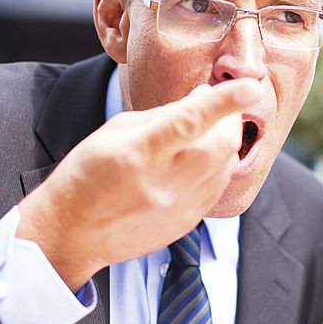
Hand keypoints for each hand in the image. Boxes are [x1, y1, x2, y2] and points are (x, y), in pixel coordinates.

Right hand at [16, 78, 261, 289]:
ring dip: (225, 142)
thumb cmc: (87, 175)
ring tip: (205, 131)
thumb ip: (164, 113)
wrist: (72, 234)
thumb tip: (204, 97)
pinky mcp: (188, 223)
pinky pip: (218, 186)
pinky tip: (200, 158)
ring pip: (226, 166)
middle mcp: (162, 185)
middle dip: (230, 119)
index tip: (250, 88)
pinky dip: (218, 165)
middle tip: (222, 106)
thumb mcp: (114, 132)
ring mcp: (178, 208)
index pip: (189, 123)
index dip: (223, 103)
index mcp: (138, 155)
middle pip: (221, 146)